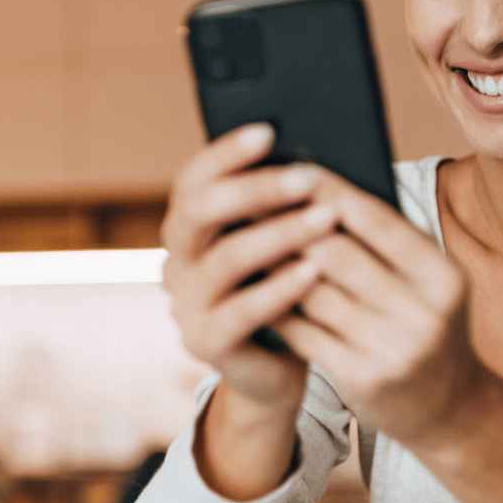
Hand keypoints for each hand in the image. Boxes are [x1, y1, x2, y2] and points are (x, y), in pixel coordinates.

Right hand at [162, 123, 341, 498]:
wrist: (277, 371)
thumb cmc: (285, 293)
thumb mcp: (280, 245)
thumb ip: (280, 210)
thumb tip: (316, 155)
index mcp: (188, 230)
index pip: (191, 179)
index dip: (225, 153)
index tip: (269, 131)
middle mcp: (176, 262)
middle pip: (197, 211)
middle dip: (255, 188)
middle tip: (308, 177)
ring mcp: (185, 305)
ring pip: (224, 259)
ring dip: (279, 234)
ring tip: (326, 218)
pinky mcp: (203, 343)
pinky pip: (239, 311)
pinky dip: (279, 287)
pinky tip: (314, 271)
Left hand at [272, 168, 486, 448]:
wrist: (448, 406)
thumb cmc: (423, 324)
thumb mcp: (426, 283)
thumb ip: (385, 243)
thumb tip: (318, 189)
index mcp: (443, 276)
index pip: (378, 221)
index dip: (331, 191)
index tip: (291, 168)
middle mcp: (424, 313)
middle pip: (338, 255)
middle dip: (291, 225)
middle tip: (251, 200)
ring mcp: (394, 350)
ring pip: (313, 294)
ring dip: (275, 265)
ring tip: (244, 239)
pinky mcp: (363, 379)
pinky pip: (304, 333)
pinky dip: (277, 307)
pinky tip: (254, 289)